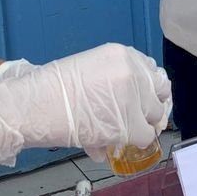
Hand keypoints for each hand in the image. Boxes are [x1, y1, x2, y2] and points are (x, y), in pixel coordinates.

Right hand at [0, 43, 171, 168]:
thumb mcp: (88, 70)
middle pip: (159, 91)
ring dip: (142, 124)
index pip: (151, 71)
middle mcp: (134, 72)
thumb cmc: (52, 89)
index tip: (143, 100)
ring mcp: (134, 97)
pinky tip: (120, 141)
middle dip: (150, 106)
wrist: (36, 104)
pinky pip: (146, 136)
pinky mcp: (131, 123)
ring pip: (155, 115)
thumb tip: (127, 105)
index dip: (149, 89)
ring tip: (124, 130)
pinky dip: (136, 141)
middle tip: (139, 118)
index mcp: (123, 55)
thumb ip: (113, 81)